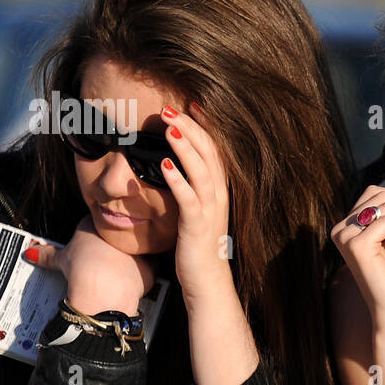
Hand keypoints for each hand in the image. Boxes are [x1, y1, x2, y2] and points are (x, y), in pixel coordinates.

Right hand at [24, 216, 152, 314]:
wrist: (103, 288)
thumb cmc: (81, 270)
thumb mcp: (61, 260)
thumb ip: (47, 254)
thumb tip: (30, 252)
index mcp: (97, 224)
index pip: (99, 224)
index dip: (96, 239)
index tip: (93, 252)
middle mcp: (121, 232)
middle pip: (121, 236)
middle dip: (116, 248)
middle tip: (107, 265)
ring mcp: (139, 247)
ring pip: (138, 250)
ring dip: (132, 259)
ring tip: (120, 274)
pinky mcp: (152, 263)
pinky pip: (150, 267)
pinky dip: (144, 275)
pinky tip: (134, 282)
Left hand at [155, 105, 236, 307]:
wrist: (208, 280)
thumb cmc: (198, 246)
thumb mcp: (197, 211)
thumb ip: (191, 188)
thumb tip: (174, 168)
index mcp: (220, 189)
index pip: (215, 149)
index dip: (205, 126)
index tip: (192, 104)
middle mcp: (219, 195)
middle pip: (209, 153)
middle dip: (191, 127)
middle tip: (170, 108)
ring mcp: (210, 209)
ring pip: (201, 170)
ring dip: (185, 146)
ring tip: (169, 127)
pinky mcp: (197, 224)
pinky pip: (189, 198)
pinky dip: (178, 180)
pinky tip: (165, 166)